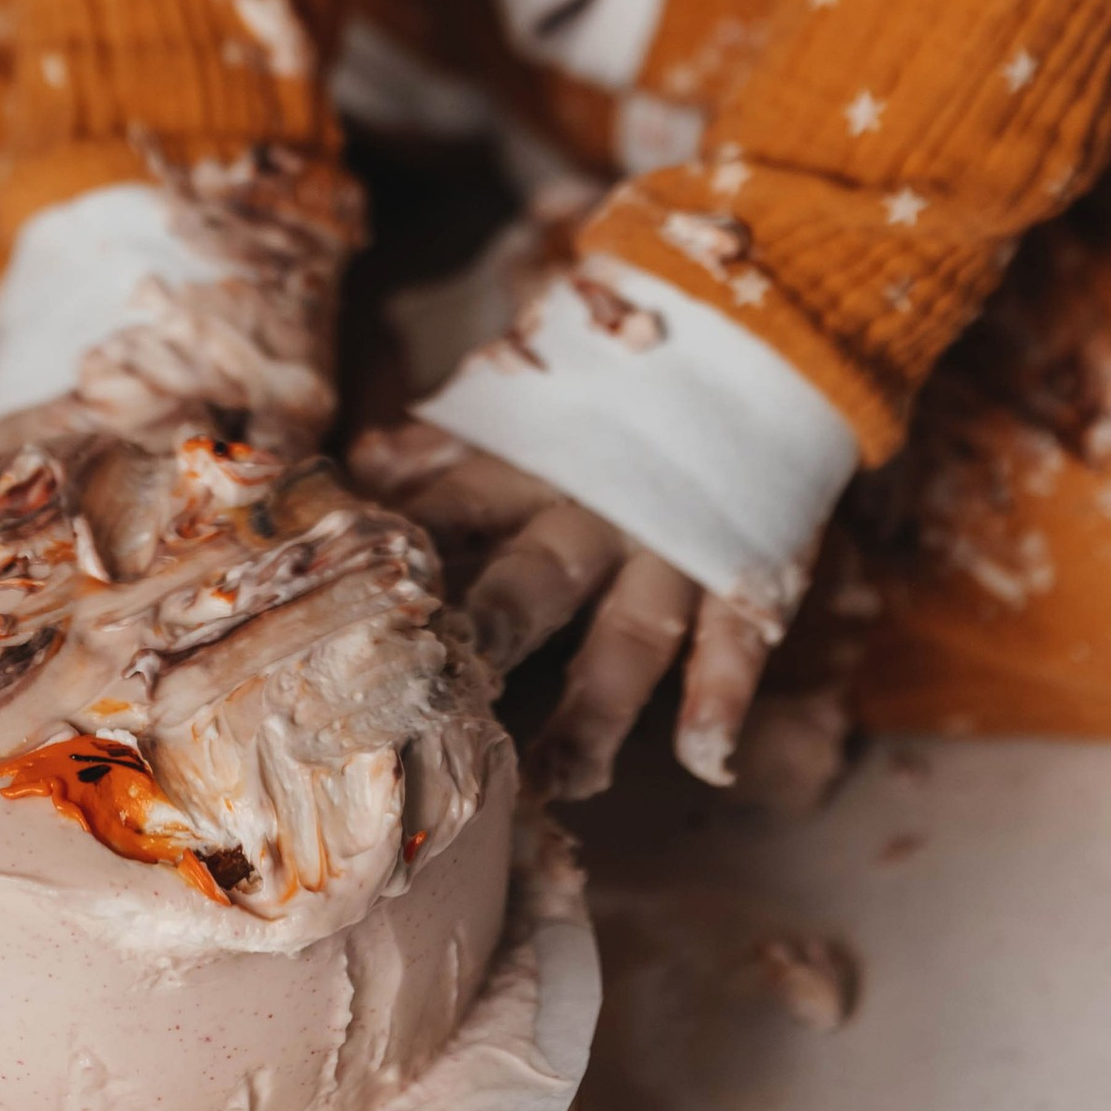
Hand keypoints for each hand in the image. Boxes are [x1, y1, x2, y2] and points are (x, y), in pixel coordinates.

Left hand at [351, 423, 811, 800]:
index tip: (359, 622)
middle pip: (533, 581)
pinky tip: (708, 763)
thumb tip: (361, 463)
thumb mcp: (522, 399)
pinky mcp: (744, 562)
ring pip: (632, 634)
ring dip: (599, 709)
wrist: (751, 328)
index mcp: (525, 463)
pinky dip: (723, 697)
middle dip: (493, 637)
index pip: (450, 512)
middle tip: (447, 705)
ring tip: (568, 783)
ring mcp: (671, 543)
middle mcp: (591, 509)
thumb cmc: (611, 384)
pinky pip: (738, 637)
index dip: (408, 561)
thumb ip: (445, 439)